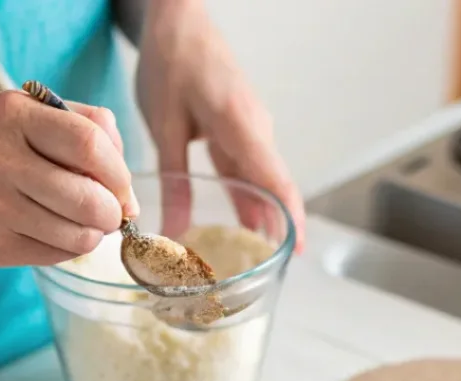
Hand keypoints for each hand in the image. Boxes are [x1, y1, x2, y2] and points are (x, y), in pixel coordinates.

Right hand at [0, 89, 138, 266]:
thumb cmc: (9, 142)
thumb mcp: (42, 114)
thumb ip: (94, 132)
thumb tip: (129, 199)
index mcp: (16, 116)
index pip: (88, 144)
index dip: (119, 173)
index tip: (123, 188)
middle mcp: (2, 160)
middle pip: (85, 199)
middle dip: (112, 213)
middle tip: (111, 213)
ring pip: (74, 235)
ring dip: (94, 234)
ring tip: (87, 223)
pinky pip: (54, 255)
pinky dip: (70, 248)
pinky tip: (62, 232)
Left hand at [137, 0, 304, 249]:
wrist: (176, 19)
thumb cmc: (172, 61)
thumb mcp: (164, 126)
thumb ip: (173, 180)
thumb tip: (171, 232)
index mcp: (240, 125)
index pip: (275, 179)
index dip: (288, 219)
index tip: (296, 252)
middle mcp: (255, 129)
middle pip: (274, 188)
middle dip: (275, 231)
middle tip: (269, 275)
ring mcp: (250, 131)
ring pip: (262, 183)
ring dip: (261, 219)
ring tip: (255, 263)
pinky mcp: (239, 132)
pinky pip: (250, 173)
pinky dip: (248, 201)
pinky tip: (238, 229)